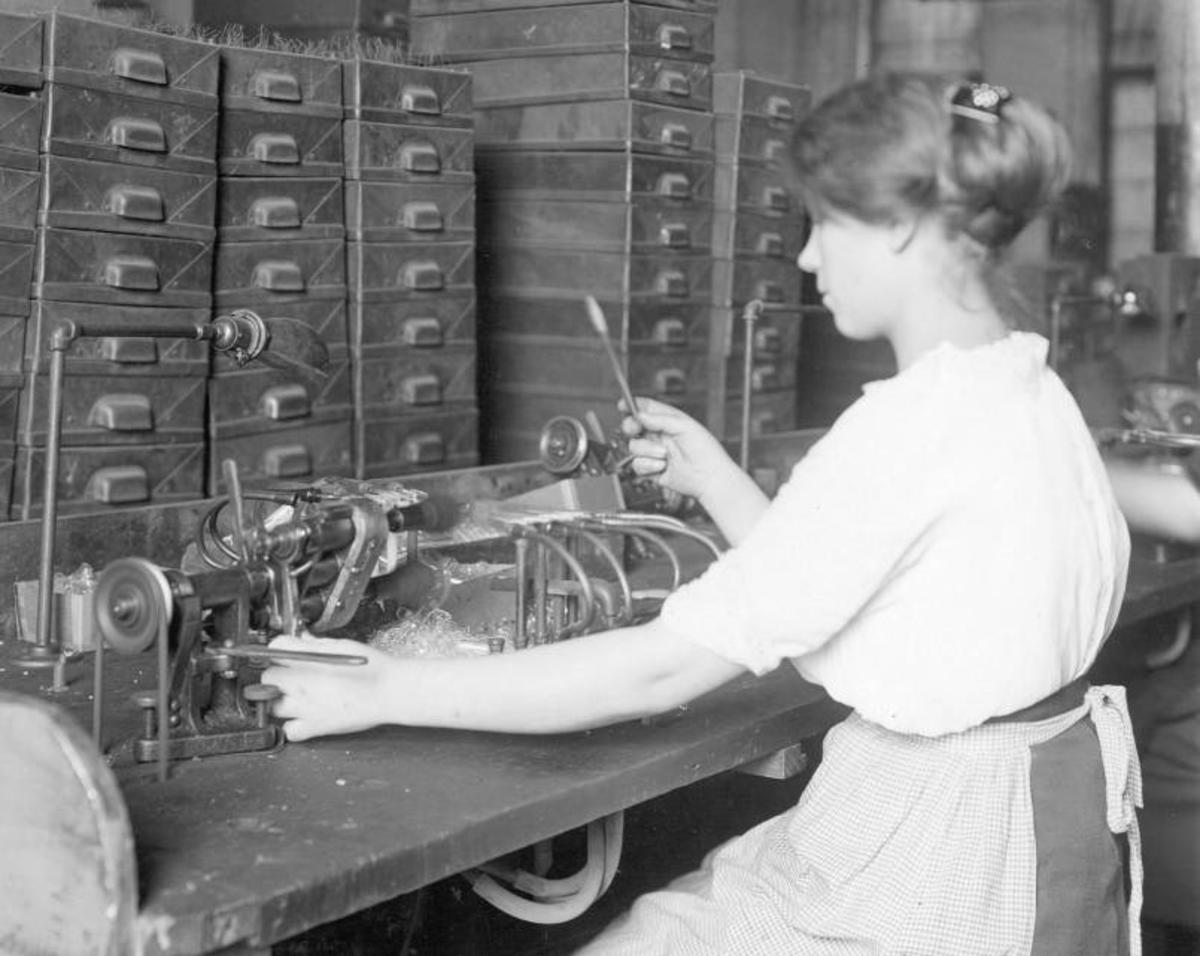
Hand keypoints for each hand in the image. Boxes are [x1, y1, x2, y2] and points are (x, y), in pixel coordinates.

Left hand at [261, 633, 393, 741]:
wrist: (389, 691)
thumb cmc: (372, 667)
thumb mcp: (342, 646)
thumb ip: (316, 644)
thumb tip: (302, 640)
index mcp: (307, 659)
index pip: (274, 649)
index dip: (281, 649)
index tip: (287, 652)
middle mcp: (300, 683)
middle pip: (268, 677)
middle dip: (278, 674)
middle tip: (293, 674)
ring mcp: (304, 707)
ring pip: (272, 706)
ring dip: (281, 700)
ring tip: (298, 697)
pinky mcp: (314, 727)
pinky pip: (289, 730)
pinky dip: (293, 725)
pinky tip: (305, 717)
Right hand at [620, 397, 737, 502]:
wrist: (708, 478)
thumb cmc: (705, 451)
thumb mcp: (684, 426)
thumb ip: (660, 419)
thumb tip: (640, 414)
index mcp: (668, 420)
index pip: (646, 408)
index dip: (632, 405)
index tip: (622, 404)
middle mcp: (659, 435)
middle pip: (632, 426)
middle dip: (631, 426)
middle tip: (636, 428)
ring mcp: (654, 452)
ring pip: (633, 446)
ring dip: (648, 451)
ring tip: (665, 455)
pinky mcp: (651, 469)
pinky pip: (637, 465)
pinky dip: (649, 466)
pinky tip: (662, 466)